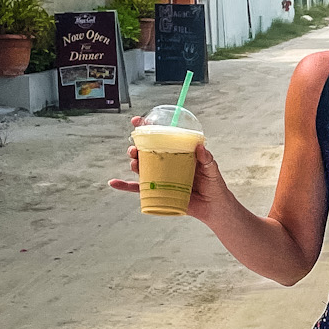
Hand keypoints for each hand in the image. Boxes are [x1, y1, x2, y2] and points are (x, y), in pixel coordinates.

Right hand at [107, 117, 230, 225]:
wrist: (213, 207)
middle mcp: (167, 163)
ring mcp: (161, 177)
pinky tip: (114, 183)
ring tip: (134, 162)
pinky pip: (138, 189)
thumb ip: (207, 159)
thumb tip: (200, 147)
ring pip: (142, 168)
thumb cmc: (214, 185)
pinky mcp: (157, 192)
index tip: (137, 121)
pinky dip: (125, 186)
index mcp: (178, 154)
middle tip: (135, 148)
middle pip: (147, 152)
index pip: (161, 138)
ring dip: (133, 163)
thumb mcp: (211, 169)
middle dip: (137, 147)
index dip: (148, 129)